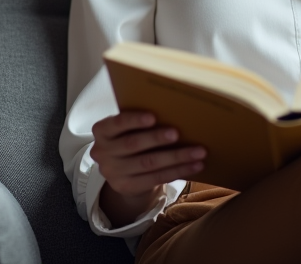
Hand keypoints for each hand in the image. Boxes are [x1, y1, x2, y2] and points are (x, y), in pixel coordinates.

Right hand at [92, 111, 205, 225]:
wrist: (122, 171)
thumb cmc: (131, 138)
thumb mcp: (126, 129)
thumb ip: (139, 121)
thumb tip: (175, 111)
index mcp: (101, 131)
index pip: (116, 124)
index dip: (133, 120)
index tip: (153, 116)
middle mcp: (102, 152)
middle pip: (133, 144)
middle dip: (157, 138)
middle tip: (177, 133)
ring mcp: (113, 173)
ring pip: (148, 163)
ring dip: (176, 157)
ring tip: (198, 151)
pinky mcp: (126, 187)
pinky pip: (156, 178)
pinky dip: (178, 171)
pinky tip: (195, 166)